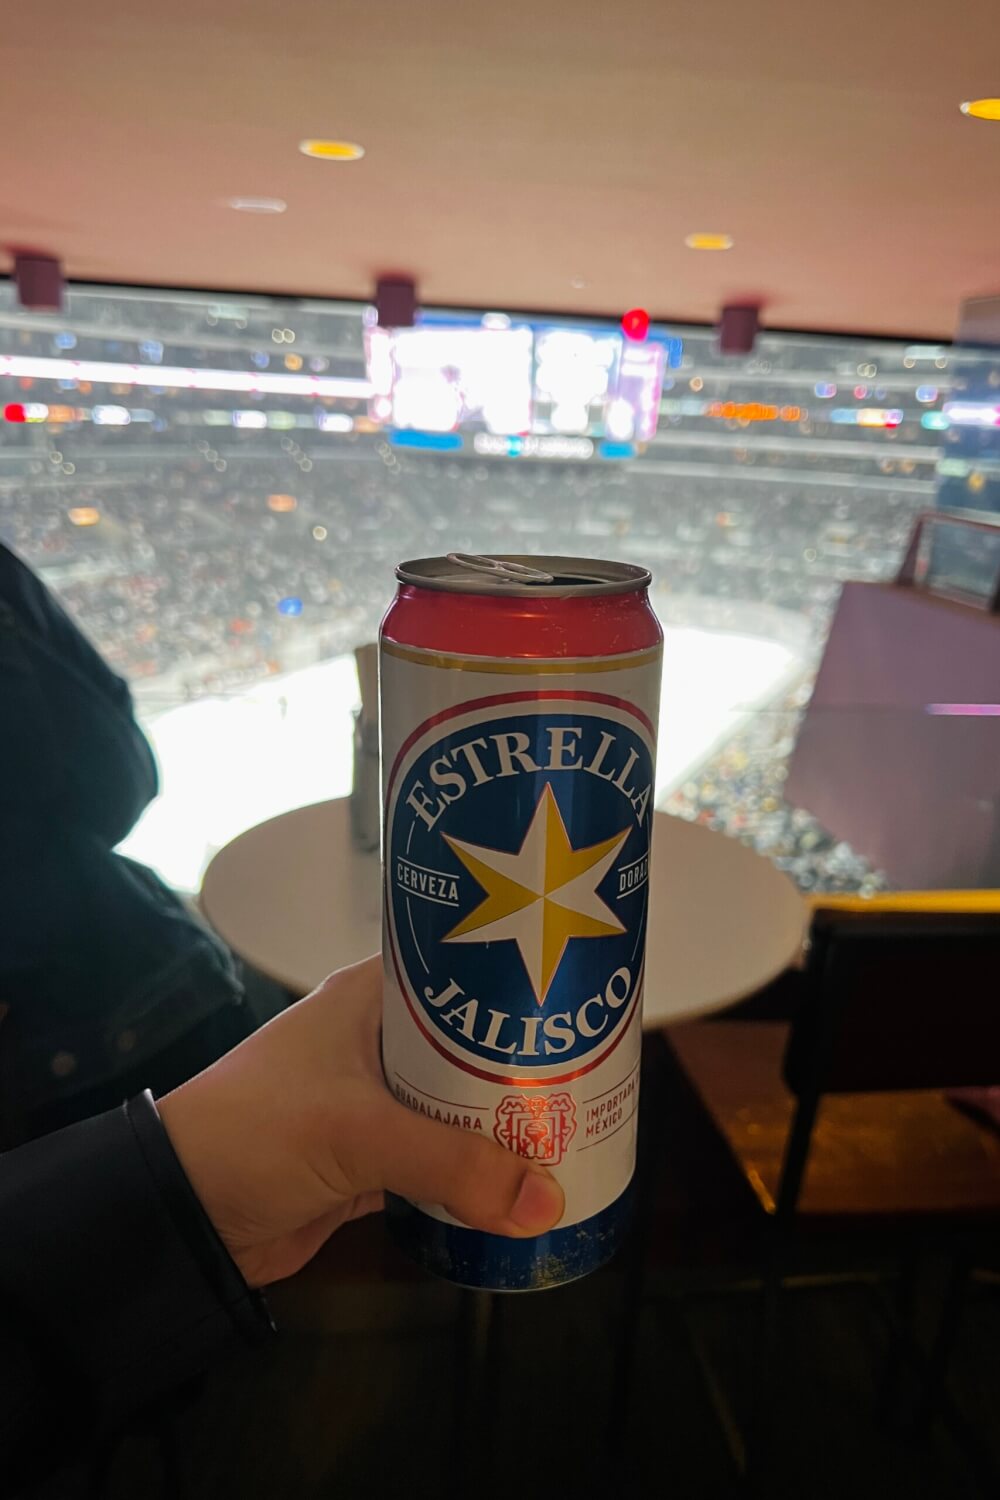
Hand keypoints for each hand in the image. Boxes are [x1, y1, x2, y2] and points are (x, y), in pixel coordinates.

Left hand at [158, 956, 564, 1286]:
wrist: (182, 1215)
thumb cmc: (254, 1133)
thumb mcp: (357, 1134)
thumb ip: (453, 1165)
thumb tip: (546, 1201)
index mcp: (370, 1000)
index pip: (459, 969)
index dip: (517, 981)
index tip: (578, 1000)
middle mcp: (378, 1042)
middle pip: (473, 1046)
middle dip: (527, 1068)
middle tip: (596, 1079)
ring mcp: (376, 1104)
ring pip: (461, 1108)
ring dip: (506, 1127)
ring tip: (575, 1131)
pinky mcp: (372, 1161)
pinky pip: (442, 1162)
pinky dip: (477, 1175)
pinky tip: (523, 1185)